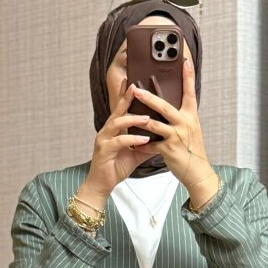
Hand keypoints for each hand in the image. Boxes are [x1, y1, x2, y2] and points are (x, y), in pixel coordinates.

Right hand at [80, 78, 155, 205]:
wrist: (103, 185)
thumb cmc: (117, 167)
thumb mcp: (137, 153)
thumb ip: (149, 143)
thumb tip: (165, 136)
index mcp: (115, 129)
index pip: (121, 108)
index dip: (126, 95)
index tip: (133, 82)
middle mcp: (107, 130)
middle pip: (117, 110)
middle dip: (126, 98)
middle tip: (136, 87)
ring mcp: (104, 139)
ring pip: (117, 123)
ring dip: (133, 119)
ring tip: (147, 118)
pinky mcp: (104, 151)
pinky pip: (119, 141)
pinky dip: (132, 139)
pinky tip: (144, 139)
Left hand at [128, 45, 219, 206]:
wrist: (198, 172)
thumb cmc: (192, 150)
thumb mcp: (191, 129)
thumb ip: (181, 116)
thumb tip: (169, 105)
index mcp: (191, 116)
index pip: (190, 92)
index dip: (188, 76)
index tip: (185, 61)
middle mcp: (184, 123)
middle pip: (164, 106)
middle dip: (148, 97)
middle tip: (135, 88)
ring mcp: (176, 136)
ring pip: (154, 125)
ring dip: (139, 119)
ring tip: (127, 114)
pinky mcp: (169, 150)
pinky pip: (151, 145)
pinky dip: (141, 145)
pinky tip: (133, 145)